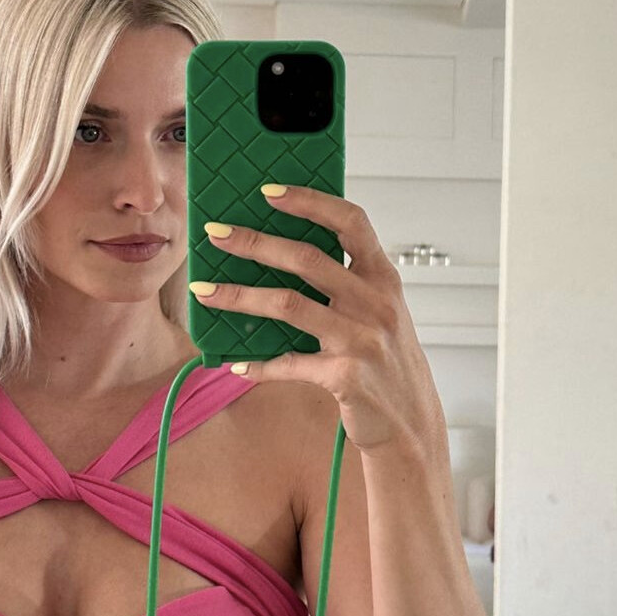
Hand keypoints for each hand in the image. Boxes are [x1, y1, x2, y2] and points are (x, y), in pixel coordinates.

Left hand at [190, 183, 445, 457]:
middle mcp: (375, 303)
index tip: (268, 192)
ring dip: (239, 296)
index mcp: (383, 279)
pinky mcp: (345, 376)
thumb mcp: (379, 314)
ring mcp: (361, 340)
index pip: (350, 222)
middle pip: (306, 258)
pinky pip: (289, 362)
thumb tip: (282, 256)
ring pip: (288, 304)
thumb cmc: (386, 363)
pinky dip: (259, 364)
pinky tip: (237, 364)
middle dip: (254, 242)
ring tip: (204, 291)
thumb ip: (346, 285)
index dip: (310, 201)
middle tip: (216, 235)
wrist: (412, 423)